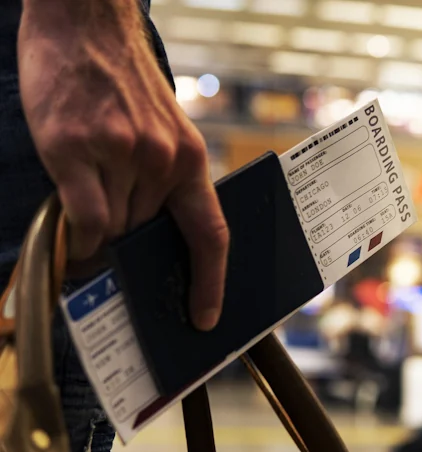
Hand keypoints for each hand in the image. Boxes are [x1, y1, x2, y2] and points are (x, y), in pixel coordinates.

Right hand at [18, 0, 228, 330]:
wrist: (86, 25)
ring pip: (112, 230)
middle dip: (130, 249)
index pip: (211, 234)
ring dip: (99, 236)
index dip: (210, 282)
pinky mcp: (74, 149)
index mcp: (190, 159)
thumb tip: (145, 239)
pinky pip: (83, 217)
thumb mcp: (164, 132)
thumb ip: (162, 182)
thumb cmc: (124, 84)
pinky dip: (78, 234)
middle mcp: (161, 161)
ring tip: (86, 216)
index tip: (205, 316)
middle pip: (145, 236)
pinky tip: (73, 231)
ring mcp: (119, 155)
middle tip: (115, 254)